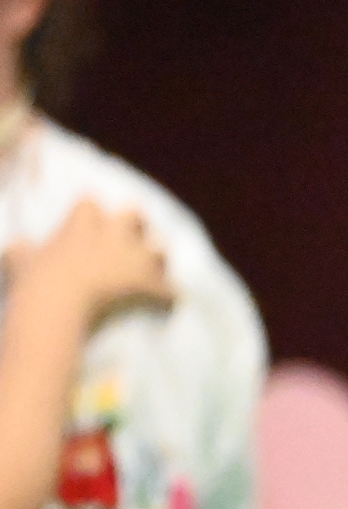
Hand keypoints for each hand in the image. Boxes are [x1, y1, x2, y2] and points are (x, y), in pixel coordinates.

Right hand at [4, 199, 172, 327]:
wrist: (56, 305)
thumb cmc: (34, 282)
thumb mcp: (20, 260)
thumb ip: (22, 250)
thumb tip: (16, 246)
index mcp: (82, 226)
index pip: (89, 203)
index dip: (89, 212)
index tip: (87, 220)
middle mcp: (114, 236)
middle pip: (136, 213)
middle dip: (136, 222)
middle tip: (130, 234)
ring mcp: (136, 259)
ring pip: (161, 248)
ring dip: (157, 259)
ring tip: (153, 269)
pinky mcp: (150, 285)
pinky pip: (170, 290)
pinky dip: (168, 296)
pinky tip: (167, 302)